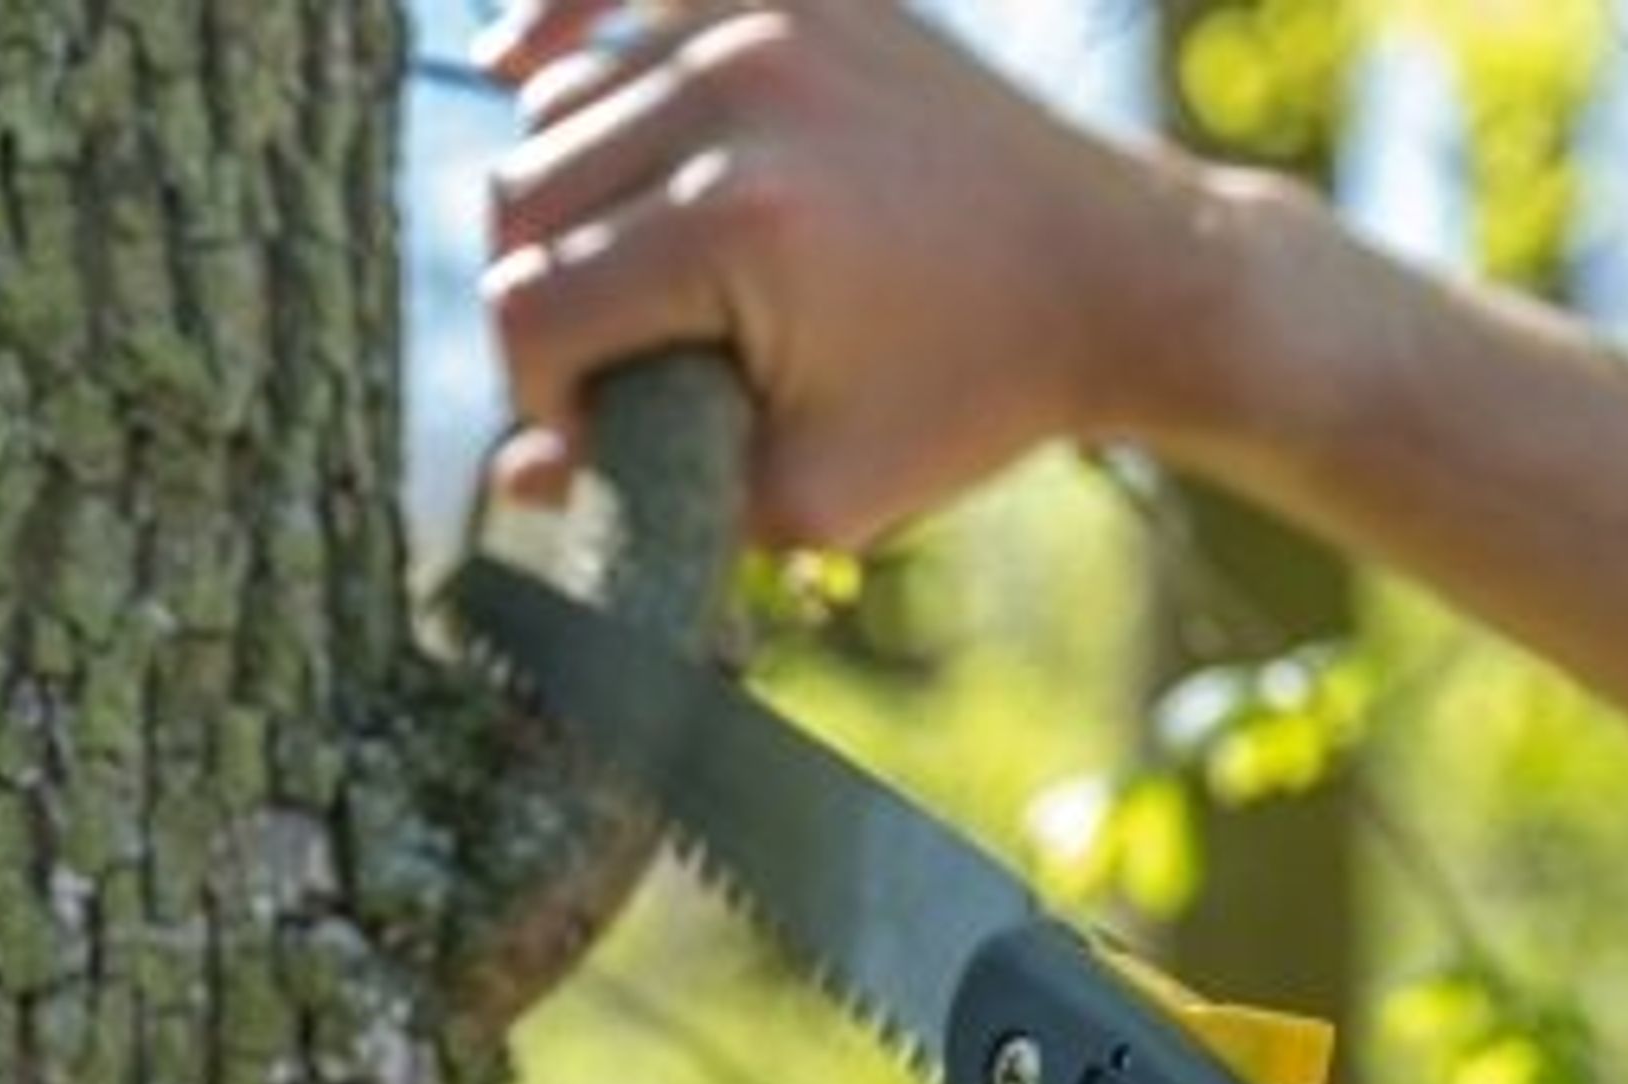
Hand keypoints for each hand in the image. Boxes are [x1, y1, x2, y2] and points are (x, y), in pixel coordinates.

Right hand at [474, 0, 1253, 546]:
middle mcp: (735, 95)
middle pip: (523, 196)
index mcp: (736, 224)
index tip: (602, 428)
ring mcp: (761, 21)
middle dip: (546, 298)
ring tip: (637, 270)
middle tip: (617, 360)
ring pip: (557, 106)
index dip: (541, 393)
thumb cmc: (970, 396)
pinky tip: (514, 57)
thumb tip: (513, 475)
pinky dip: (559, 25)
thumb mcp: (824, 491)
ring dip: (567, 198)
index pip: (528, 306)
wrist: (1114, 273)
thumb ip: (660, 490)